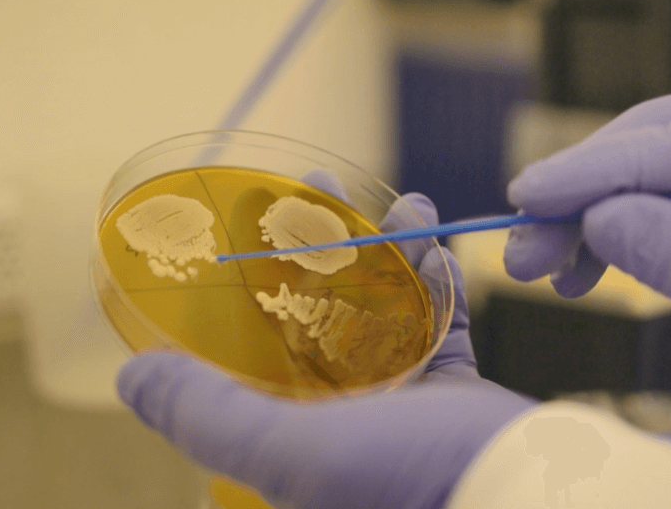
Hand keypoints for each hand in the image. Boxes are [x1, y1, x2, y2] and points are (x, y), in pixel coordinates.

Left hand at [118, 188, 534, 508]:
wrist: (537, 498)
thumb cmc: (412, 482)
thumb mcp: (295, 453)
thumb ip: (212, 416)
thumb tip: (133, 379)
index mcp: (297, 446)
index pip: (257, 356)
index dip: (250, 287)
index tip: (249, 227)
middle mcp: (345, 427)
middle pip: (320, 321)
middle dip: (319, 251)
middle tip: (316, 192)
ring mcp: (404, 410)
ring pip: (383, 316)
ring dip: (386, 255)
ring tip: (395, 204)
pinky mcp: (455, 398)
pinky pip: (440, 328)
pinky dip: (437, 285)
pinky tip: (432, 240)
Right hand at [504, 76, 670, 443]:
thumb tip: (600, 222)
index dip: (606, 168)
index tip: (531, 194)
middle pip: (669, 138)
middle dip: (590, 193)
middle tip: (524, 247)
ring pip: (661, 160)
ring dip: (598, 212)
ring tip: (545, 267)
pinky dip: (630, 225)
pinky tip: (589, 266)